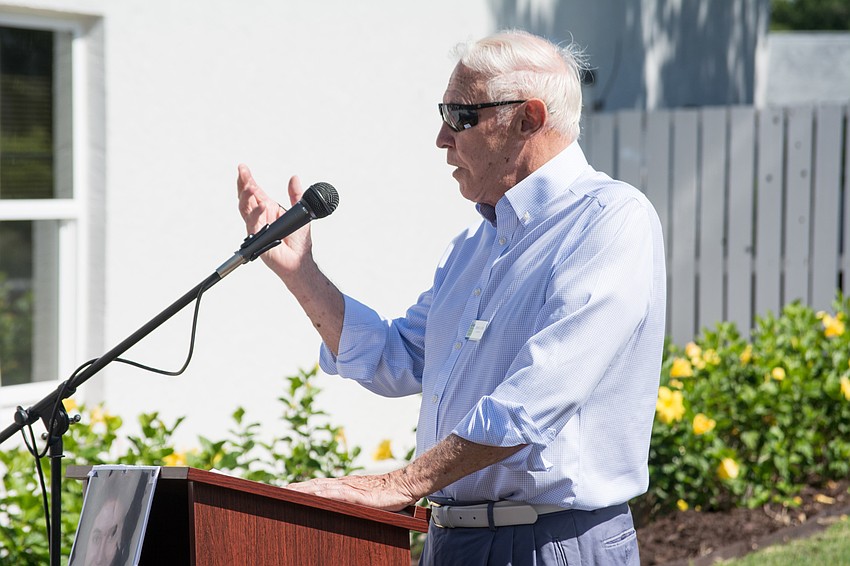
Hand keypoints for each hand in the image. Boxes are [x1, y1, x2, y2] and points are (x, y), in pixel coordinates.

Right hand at [236, 164, 311, 275]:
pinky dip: (257, 214)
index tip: (243, 167)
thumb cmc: (298, 240)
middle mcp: (260, 217)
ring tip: (249, 186)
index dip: (248, 179)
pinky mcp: (258, 238)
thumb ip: (296, 194)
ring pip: (245, 209)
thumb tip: (294, 177)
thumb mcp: (300, 211)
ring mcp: (257, 227)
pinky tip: (262, 207)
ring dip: (246, 197)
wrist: (300, 260)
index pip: (255, 191)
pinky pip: (253, 224)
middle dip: (243, 184)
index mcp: (268, 208)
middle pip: (246, 198)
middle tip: (242, 172)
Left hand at [286, 473, 417, 511]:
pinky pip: (338, 494)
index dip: (301, 487)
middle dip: (296, 488)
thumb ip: (352, 500)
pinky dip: (323, 493)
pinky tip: (313, 494)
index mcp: (344, 485)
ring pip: (322, 488)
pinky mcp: (358, 496)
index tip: (284, 489)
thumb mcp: (365, 498)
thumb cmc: (387, 493)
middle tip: (277, 490)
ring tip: (288, 492)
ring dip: (304, 489)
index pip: (318, 485)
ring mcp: (350, 488)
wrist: (404, 485)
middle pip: (315, 484)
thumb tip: (341, 506)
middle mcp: (343, 484)